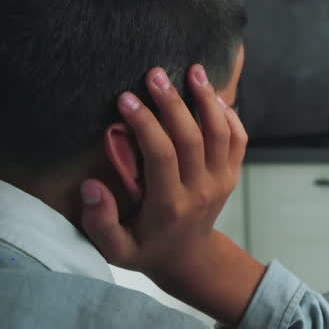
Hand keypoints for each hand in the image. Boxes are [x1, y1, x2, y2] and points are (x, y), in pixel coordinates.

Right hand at [79, 65, 263, 324]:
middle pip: (193, 138)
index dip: (146, 125)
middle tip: (154, 73)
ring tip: (193, 70)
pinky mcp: (231, 174)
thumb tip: (90, 187)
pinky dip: (230, 114)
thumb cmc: (145, 249)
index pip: (162, 156)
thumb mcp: (115, 249)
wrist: (190, 259)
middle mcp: (201, 190)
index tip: (126, 99)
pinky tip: (213, 93)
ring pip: (221, 133)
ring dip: (208, 99)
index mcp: (169, 205)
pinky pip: (238, 139)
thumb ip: (100, 222)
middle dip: (173, 103)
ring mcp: (221, 181)